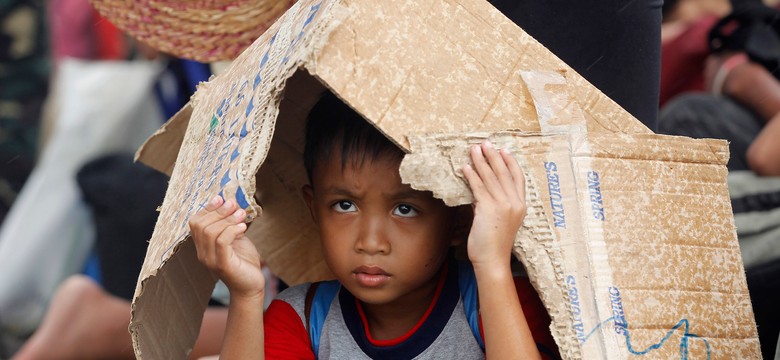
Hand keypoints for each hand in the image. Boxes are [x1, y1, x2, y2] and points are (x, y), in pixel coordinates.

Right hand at [190, 196, 264, 299]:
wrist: (251, 285)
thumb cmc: (244, 262)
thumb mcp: (237, 238)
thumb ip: (231, 223)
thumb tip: (232, 202)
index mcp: (203, 245)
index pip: (195, 222)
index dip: (207, 208)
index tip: (221, 198)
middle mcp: (203, 253)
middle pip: (201, 225)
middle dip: (218, 211)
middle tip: (234, 204)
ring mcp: (210, 260)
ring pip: (210, 232)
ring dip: (227, 219)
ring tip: (241, 215)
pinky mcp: (222, 265)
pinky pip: (221, 242)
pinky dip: (232, 230)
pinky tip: (243, 227)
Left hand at [461, 141, 526, 269]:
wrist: (493, 261)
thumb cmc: (494, 244)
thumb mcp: (500, 221)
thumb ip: (494, 205)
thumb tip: (480, 192)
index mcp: (521, 206)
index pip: (518, 178)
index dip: (511, 162)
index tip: (504, 150)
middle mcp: (515, 203)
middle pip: (504, 173)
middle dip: (494, 156)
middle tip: (486, 143)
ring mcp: (503, 206)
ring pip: (491, 177)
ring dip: (481, 161)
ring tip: (473, 150)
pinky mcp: (489, 209)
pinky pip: (479, 187)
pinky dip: (472, 175)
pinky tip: (465, 168)